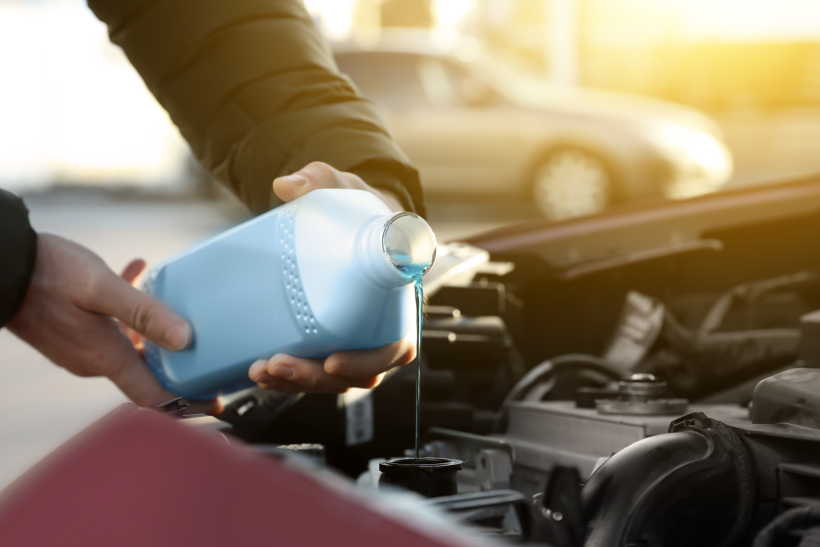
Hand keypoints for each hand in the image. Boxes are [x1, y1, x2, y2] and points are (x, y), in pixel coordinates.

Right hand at [7, 233, 218, 413]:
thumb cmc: (47, 274)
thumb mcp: (102, 289)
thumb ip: (144, 313)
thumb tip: (186, 339)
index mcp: (104, 358)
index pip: (152, 396)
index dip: (187, 403)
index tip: (214, 403)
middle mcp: (94, 360)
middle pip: (146, 373)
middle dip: (178, 365)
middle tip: (211, 352)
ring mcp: (82, 347)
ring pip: (130, 346)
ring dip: (155, 330)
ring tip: (180, 306)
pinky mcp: (72, 331)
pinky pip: (111, 325)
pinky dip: (129, 309)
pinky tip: (139, 271)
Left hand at [249, 162, 414, 393]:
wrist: (350, 218)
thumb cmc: (359, 209)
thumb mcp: (343, 189)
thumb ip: (319, 180)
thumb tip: (285, 186)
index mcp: (396, 299)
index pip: (396, 346)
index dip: (368, 361)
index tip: (333, 360)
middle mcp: (380, 327)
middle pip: (359, 374)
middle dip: (315, 377)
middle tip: (278, 363)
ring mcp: (356, 338)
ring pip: (336, 381)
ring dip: (299, 383)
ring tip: (261, 370)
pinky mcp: (331, 340)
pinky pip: (317, 372)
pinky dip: (290, 379)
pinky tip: (259, 370)